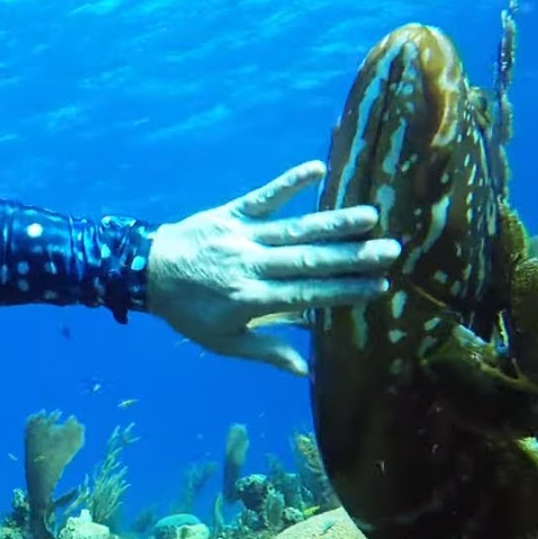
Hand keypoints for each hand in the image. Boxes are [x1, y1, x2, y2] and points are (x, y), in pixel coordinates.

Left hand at [141, 159, 399, 375]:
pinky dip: (288, 182)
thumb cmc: (188, 312)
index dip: (345, 291)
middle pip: (309, 260)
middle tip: (392, 250)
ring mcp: (242, 236)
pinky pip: (263, 196)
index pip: (308, 295)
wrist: (145, 273)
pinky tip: (317, 168)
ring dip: (333, 221)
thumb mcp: (221, 342)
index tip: (380, 286)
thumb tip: (305, 370)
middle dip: (352, 256)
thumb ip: (265, 352)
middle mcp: (252, 265)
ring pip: (294, 228)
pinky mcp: (230, 213)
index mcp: (251, 300)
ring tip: (370, 215)